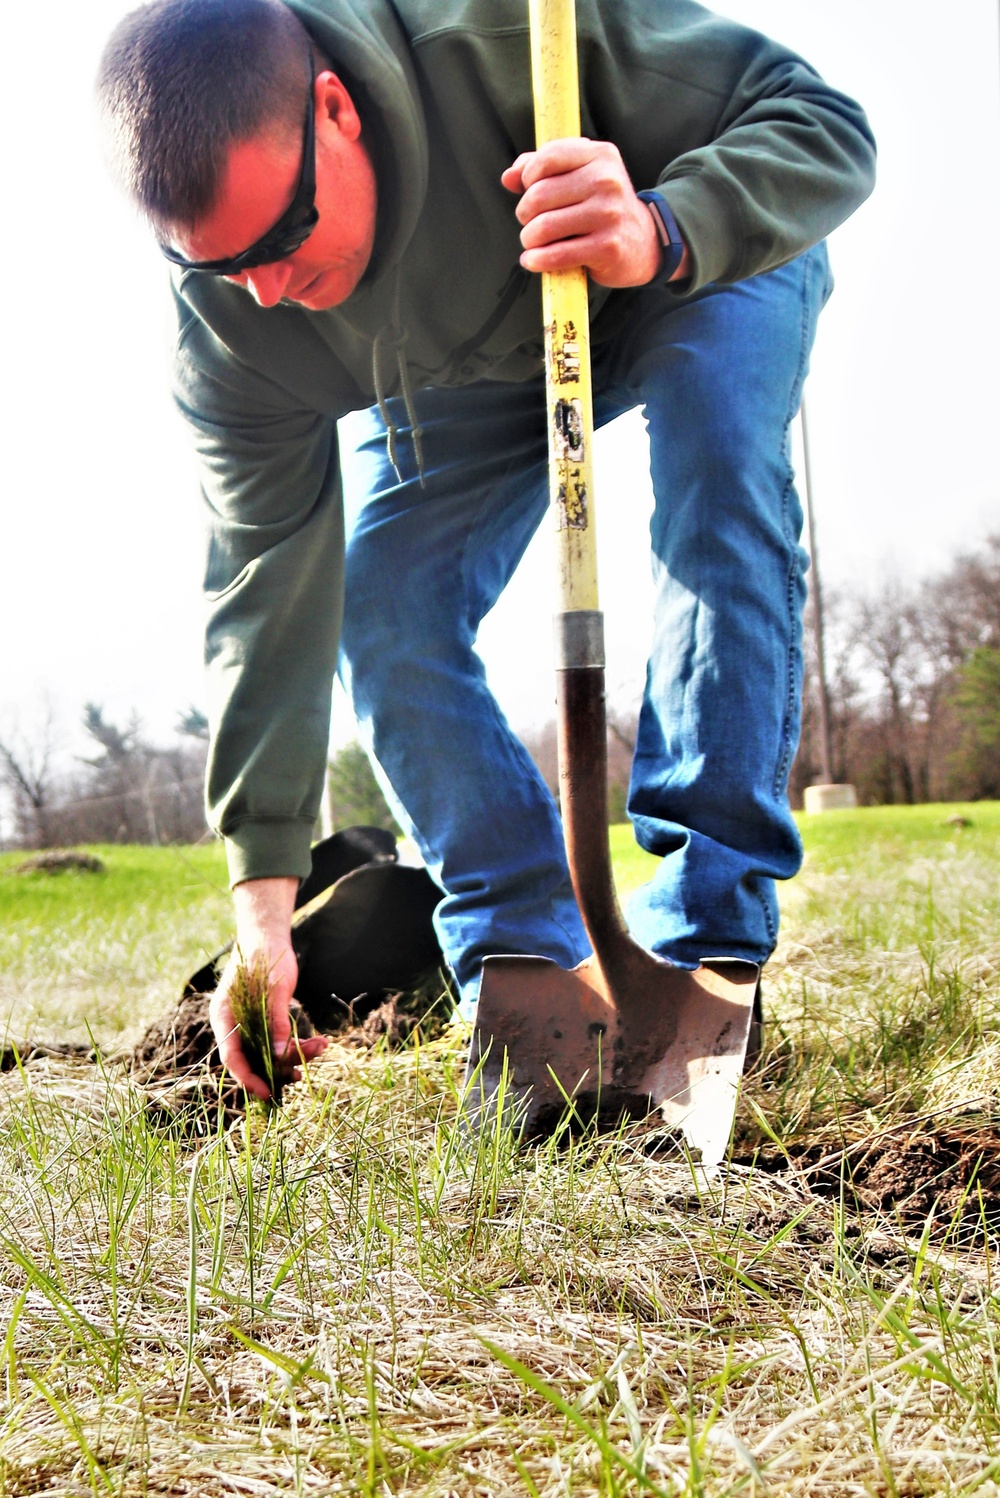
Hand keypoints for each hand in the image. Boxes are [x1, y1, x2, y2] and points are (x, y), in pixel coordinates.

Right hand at [209, 876, 327, 1099]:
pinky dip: (295, 1045)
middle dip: (277, 1069)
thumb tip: (281, 1056)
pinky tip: (318, 1042)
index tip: (268, 1093)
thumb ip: (276, 1022)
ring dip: (293, 1055)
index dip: (249, 1078)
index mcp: (224, 1015)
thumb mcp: (275, 989)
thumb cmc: (267, 956)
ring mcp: (246, 1023)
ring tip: (321, 1046)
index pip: (231, 1057)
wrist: (268, 935)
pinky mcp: (262, 1022)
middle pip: (250, 1059)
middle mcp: (231, 1024)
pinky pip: (276, 1042)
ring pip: (267, 1052)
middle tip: (302, 1074)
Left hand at [501, 138, 688, 287]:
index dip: (527, 177)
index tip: (529, 191)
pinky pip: (557, 254)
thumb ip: (544, 168)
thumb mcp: (582, 176)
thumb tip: (508, 177)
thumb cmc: (603, 207)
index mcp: (600, 156)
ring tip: (533, 242)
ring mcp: (608, 215)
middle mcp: (606, 181)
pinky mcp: (607, 247)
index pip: (547, 158)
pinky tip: (533, 260)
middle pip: (539, 195)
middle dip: (525, 214)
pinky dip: (537, 260)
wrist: (645, 242)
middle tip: (531, 223)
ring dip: (529, 239)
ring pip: (543, 226)